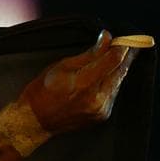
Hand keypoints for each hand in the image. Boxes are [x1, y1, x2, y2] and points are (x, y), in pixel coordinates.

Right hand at [17, 30, 139, 134]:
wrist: (34, 121)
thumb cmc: (41, 93)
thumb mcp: (61, 66)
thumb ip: (89, 54)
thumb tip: (107, 39)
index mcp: (84, 84)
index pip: (114, 60)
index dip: (121, 46)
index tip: (122, 39)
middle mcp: (96, 99)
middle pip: (121, 70)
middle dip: (124, 57)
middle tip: (125, 45)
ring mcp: (100, 109)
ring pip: (118, 82)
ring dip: (116, 70)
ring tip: (109, 61)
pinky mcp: (102, 115)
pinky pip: (112, 94)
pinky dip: (110, 84)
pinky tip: (100, 80)